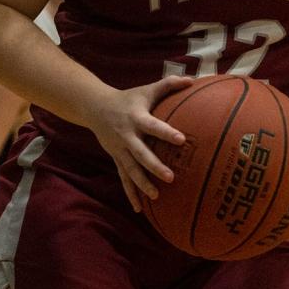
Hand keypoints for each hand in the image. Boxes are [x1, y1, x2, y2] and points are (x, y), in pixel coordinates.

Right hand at [89, 75, 193, 210]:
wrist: (95, 107)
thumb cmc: (129, 98)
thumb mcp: (147, 89)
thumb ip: (169, 84)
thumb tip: (193, 79)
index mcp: (137, 118)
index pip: (153, 126)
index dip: (166, 132)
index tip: (181, 139)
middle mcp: (127, 136)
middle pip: (141, 153)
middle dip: (154, 166)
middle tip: (171, 177)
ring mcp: (120, 150)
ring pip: (131, 170)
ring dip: (142, 184)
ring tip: (157, 196)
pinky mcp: (116, 159)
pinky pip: (124, 179)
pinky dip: (130, 194)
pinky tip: (139, 209)